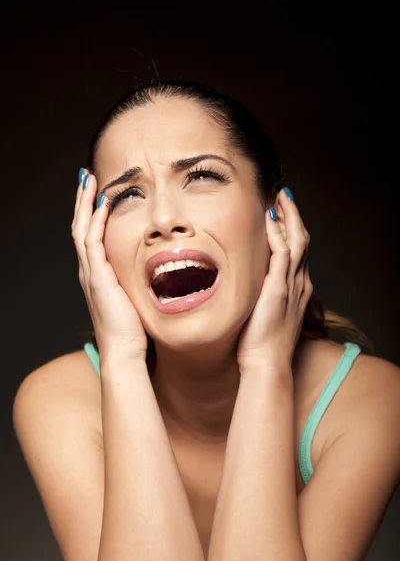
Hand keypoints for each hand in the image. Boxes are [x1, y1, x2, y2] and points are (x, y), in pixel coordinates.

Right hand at [71, 171, 147, 360]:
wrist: (125, 351)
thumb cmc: (133, 329)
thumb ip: (138, 281)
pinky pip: (92, 243)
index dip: (92, 212)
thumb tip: (157, 271)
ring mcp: (91, 273)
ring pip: (82, 229)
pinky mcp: (98, 278)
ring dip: (85, 204)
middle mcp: (90, 270)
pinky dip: (95, 223)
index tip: (99, 192)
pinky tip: (102, 206)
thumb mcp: (135, 297)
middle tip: (87, 177)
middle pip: (81, 226)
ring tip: (89, 181)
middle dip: (84, 200)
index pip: (90, 235)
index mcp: (98, 274)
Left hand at [237, 188, 312, 371]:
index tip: (281, 213)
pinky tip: (270, 220)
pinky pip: (282, 255)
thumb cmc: (261, 345)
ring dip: (290, 217)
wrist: (267, 364)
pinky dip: (278, 235)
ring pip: (297, 242)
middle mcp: (298, 284)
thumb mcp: (264, 315)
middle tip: (284, 196)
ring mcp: (291, 285)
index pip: (297, 251)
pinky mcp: (278, 289)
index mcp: (296, 289)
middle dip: (293, 216)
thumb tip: (246, 287)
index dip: (291, 230)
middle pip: (301, 241)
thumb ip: (260, 297)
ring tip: (281, 198)